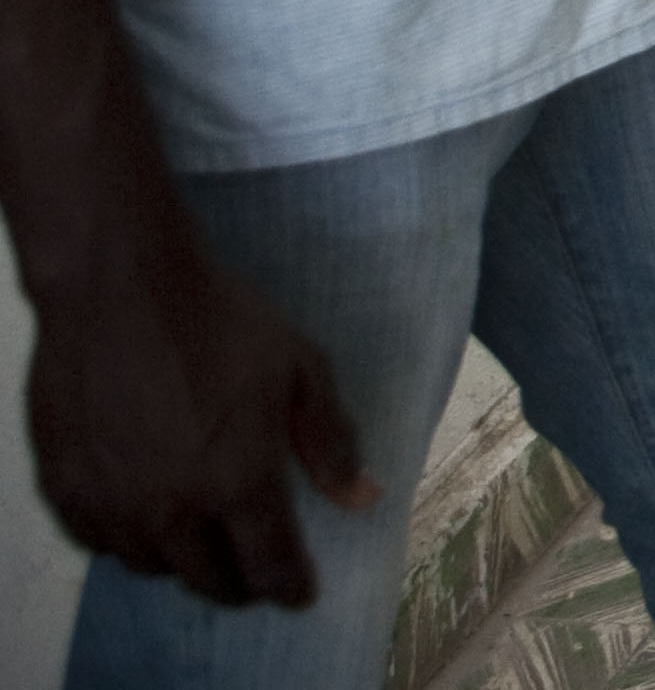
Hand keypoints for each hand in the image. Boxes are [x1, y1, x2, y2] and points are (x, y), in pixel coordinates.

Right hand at [29, 247, 375, 604]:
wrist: (121, 288)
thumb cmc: (219, 320)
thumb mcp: (302, 369)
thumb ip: (330, 441)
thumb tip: (361, 497)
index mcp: (239, 481)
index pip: (270, 565)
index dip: (289, 587)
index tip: (300, 593)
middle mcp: (173, 506)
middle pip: (210, 579)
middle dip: (241, 584)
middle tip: (254, 572)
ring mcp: (113, 503)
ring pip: (153, 567)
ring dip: (183, 563)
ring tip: (203, 542)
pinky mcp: (64, 488)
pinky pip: (97, 544)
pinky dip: (126, 542)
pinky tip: (144, 520)